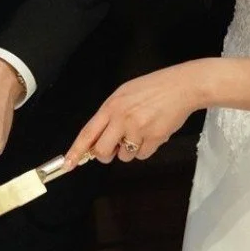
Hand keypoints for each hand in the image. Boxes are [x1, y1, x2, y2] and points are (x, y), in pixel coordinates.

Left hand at [64, 61, 210, 166]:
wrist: (181, 86)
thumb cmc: (152, 89)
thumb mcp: (124, 94)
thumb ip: (110, 115)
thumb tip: (98, 138)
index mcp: (111, 106)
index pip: (88, 132)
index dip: (76, 150)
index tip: (68, 163)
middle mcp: (121, 118)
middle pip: (102, 151)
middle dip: (106, 154)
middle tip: (114, 148)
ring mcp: (138, 129)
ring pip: (124, 156)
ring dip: (129, 150)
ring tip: (140, 131)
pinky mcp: (154, 138)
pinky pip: (142, 155)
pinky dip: (146, 149)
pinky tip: (152, 133)